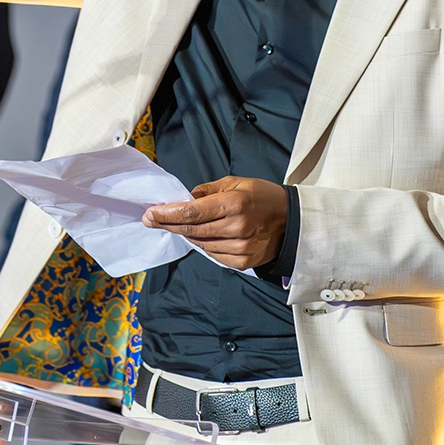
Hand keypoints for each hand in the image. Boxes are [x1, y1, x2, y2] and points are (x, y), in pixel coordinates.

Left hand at [142, 177, 287, 269]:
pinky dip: (203, 245)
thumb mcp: (237, 183)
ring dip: (186, 235)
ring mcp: (240, 247)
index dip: (168, 214)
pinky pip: (213, 255)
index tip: (151, 213)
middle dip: (168, 224)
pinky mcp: (242, 262)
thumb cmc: (263, 198)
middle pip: (192, 230)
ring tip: (177, 226)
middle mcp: (236, 227)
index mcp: (234, 203)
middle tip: (151, 220)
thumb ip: (208, 191)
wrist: (292, 221)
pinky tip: (201, 236)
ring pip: (200, 244)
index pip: (192, 213)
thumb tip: (186, 199)